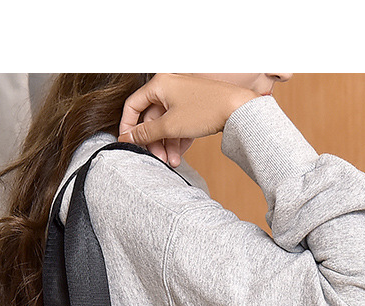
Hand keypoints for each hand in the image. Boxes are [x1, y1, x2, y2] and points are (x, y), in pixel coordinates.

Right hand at [118, 73, 255, 166]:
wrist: (238, 108)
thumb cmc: (206, 110)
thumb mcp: (170, 125)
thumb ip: (146, 132)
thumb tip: (126, 137)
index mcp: (159, 84)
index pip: (133, 105)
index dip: (128, 126)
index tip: (128, 143)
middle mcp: (169, 88)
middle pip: (151, 118)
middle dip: (154, 142)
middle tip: (158, 159)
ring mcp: (182, 98)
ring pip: (166, 124)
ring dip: (167, 145)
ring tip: (173, 162)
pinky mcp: (193, 108)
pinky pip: (179, 125)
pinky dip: (178, 140)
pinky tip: (180, 156)